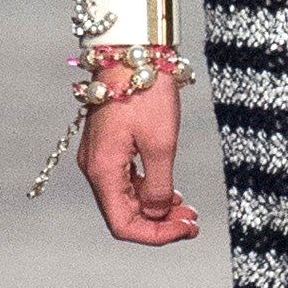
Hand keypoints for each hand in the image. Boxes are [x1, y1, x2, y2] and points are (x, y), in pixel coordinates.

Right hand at [79, 80, 199, 244]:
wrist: (133, 51)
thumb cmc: (146, 92)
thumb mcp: (161, 144)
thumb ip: (158, 186)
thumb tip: (156, 213)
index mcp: (103, 171)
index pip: (123, 225)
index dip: (155, 236)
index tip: (186, 230)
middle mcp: (95, 168)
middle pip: (123, 215)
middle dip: (158, 225)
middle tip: (193, 222)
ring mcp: (100, 157)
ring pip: (126, 200)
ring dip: (155, 210)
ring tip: (186, 210)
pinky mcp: (109, 146)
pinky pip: (126, 181)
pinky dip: (148, 191)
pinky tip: (171, 192)